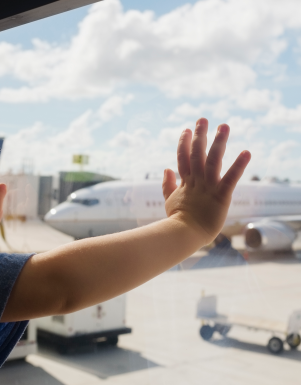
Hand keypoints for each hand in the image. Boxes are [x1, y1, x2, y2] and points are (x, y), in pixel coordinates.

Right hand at [162, 118, 250, 244]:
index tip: (186, 130)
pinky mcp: (221, 196)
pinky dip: (238, 166)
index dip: (184, 143)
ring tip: (224, 126)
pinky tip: (246, 152)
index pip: (183, 159)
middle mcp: (196, 182)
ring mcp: (208, 188)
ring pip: (213, 161)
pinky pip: (230, 178)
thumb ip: (168, 185)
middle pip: (197, 154)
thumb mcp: (169, 201)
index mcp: (185, 183)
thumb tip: (166, 168)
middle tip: (203, 119)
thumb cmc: (178, 221)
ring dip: (219, 143)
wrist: (184, 236)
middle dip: (200, 136)